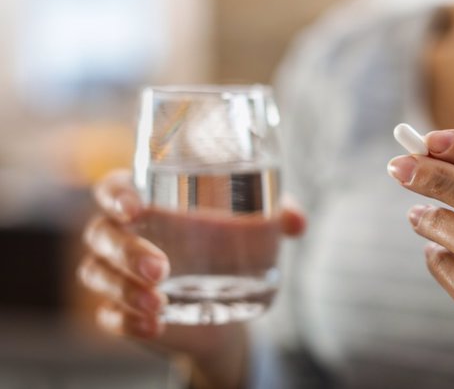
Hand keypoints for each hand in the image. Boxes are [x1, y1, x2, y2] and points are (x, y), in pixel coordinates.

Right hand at [78, 169, 305, 383]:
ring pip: (97, 274)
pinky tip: (154, 326)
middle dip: (126, 250)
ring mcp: (120, 274)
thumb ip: (276, 215)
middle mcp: (126, 234)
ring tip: (159, 303)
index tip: (135, 207)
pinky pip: (107, 316)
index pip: (113, 189)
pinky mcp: (122, 309)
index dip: (116, 195)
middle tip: (162, 268)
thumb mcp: (253, 226)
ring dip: (123, 289)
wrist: (227, 301)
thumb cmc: (229, 245)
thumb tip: (296, 222)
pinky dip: (125, 321)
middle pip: (102, 234)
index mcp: (149, 201)